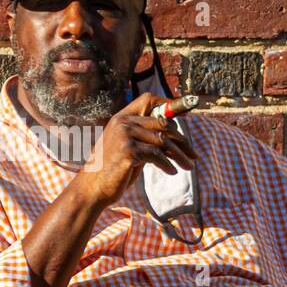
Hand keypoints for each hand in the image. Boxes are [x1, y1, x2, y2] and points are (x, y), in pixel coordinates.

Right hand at [73, 92, 197, 210]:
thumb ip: (146, 138)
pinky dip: (168, 164)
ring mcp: (124, 135)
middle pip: (162, 123)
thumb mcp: (130, 148)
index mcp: (121, 118)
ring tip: (188, 166)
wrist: (94, 187)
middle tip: (193, 155)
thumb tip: (176, 137)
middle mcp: (122, 122)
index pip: (148, 100)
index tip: (186, 113)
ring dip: (179, 155)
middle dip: (182, 140)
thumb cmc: (114, 169)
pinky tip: (172, 171)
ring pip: (162, 140)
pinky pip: (156, 154)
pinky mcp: (128, 151)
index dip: (168, 103)